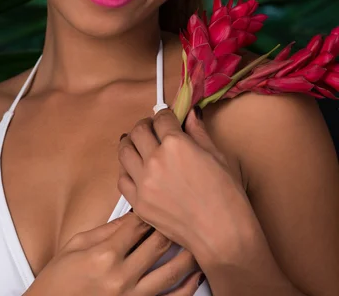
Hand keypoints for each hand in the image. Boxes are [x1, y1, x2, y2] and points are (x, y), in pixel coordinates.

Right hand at [24, 211, 202, 294]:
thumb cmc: (59, 280)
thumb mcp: (76, 246)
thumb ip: (106, 229)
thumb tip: (132, 214)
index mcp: (104, 254)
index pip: (139, 223)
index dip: (154, 207)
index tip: (164, 197)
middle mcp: (121, 276)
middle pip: (159, 242)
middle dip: (175, 224)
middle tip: (188, 210)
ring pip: (171, 271)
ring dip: (187, 253)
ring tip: (200, 236)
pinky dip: (187, 288)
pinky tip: (196, 275)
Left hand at [118, 108, 258, 262]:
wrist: (221, 234)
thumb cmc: (226, 196)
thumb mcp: (216, 156)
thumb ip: (198, 132)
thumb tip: (191, 113)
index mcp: (176, 144)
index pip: (161, 118)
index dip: (165, 115)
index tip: (167, 118)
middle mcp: (155, 160)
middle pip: (138, 131)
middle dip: (146, 125)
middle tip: (152, 128)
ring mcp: (143, 182)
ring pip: (124, 151)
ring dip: (131, 143)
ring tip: (139, 145)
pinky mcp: (138, 203)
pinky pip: (122, 179)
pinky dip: (127, 170)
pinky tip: (136, 170)